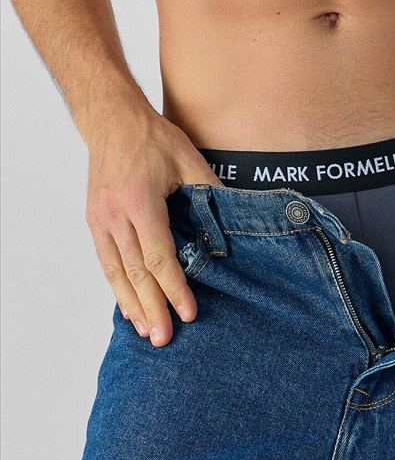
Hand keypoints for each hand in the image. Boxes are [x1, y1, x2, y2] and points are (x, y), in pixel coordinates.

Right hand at [85, 105, 222, 347]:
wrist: (112, 121)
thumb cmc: (151, 138)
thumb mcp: (188, 158)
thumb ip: (209, 190)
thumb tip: (234, 220)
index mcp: (141, 201)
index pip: (160, 255)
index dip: (175, 287)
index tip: (189, 312)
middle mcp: (116, 215)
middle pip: (136, 271)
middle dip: (152, 307)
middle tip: (163, 338)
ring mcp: (101, 220)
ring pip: (117, 272)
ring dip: (131, 304)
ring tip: (145, 331)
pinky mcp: (95, 221)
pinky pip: (106, 262)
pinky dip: (117, 287)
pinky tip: (128, 305)